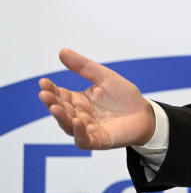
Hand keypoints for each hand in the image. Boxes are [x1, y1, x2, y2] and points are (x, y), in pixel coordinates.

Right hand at [37, 48, 155, 149]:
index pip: (60, 95)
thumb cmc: (124, 96)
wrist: (145, 113)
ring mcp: (88, 129)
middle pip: (61, 110)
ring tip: (54, 107)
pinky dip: (79, 132)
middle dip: (52, 102)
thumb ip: (83, 67)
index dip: (51, 89)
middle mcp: (80, 115)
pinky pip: (84, 140)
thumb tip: (62, 51)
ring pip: (68, 126)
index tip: (43, 82)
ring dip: (61, 117)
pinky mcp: (99, 140)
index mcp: (79, 101)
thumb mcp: (104, 77)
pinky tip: (78, 121)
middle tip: (44, 94)